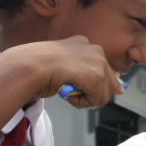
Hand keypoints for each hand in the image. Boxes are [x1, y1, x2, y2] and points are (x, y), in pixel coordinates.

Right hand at [8, 36, 123, 108]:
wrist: (30, 67)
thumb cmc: (38, 68)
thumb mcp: (63, 65)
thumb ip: (82, 71)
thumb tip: (116, 89)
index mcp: (85, 44)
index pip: (101, 69)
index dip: (93, 83)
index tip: (78, 85)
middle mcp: (95, 50)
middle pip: (107, 83)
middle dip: (90, 91)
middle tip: (68, 87)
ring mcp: (98, 62)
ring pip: (102, 94)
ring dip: (83, 98)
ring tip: (66, 89)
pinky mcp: (96, 76)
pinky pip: (96, 100)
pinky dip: (80, 102)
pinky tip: (67, 91)